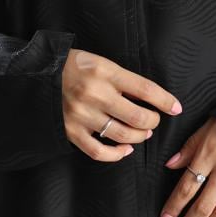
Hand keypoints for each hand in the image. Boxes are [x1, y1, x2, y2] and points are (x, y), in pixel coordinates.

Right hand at [61, 48, 182, 160]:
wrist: (39, 74)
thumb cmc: (75, 66)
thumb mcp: (101, 63)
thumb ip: (123, 79)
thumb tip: (149, 98)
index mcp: (105, 72)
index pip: (145, 89)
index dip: (165, 101)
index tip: (176, 108)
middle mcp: (95, 94)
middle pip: (137, 116)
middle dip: (153, 121)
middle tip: (154, 120)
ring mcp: (83, 115)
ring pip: (123, 135)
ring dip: (139, 136)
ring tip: (143, 132)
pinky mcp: (71, 131)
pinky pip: (99, 151)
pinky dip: (117, 154)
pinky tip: (125, 149)